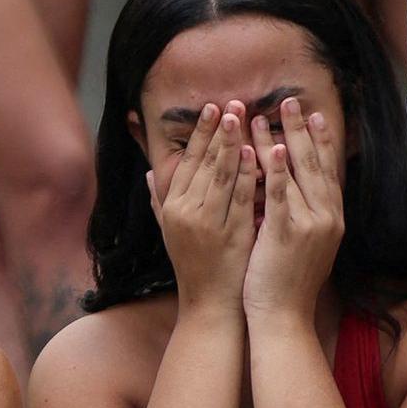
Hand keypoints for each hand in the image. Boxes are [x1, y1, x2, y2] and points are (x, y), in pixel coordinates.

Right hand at [149, 100, 259, 315]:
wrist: (210, 305)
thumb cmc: (193, 267)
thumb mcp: (169, 232)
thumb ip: (159, 201)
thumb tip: (149, 174)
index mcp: (172, 209)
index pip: (188, 162)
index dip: (200, 134)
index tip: (212, 109)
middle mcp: (186, 213)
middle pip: (203, 163)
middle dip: (218, 130)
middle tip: (231, 102)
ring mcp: (208, 224)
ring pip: (221, 175)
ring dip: (232, 143)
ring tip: (243, 116)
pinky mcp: (231, 234)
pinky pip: (240, 197)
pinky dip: (247, 173)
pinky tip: (257, 152)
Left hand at [245, 98, 343, 321]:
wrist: (284, 317)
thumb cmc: (286, 284)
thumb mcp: (304, 246)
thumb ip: (302, 217)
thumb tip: (292, 194)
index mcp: (331, 219)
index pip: (327, 171)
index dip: (321, 141)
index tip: (314, 115)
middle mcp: (328, 217)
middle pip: (316, 163)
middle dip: (303, 129)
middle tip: (292, 100)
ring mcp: (312, 224)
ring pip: (298, 173)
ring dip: (283, 139)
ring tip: (269, 114)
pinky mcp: (290, 232)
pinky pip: (283, 194)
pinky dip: (278, 170)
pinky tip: (272, 148)